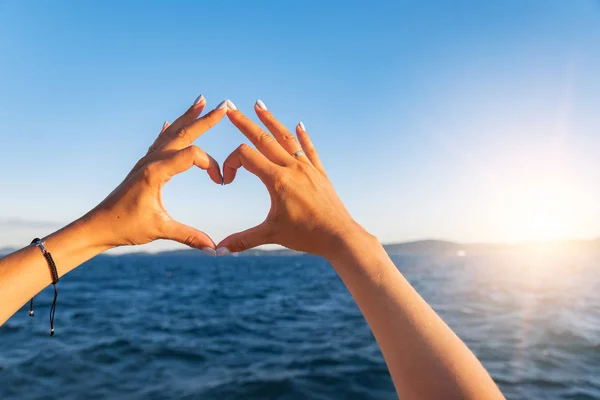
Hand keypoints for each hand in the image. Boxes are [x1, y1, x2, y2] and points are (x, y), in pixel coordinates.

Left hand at [85, 96, 226, 251]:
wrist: (97, 226)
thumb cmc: (125, 227)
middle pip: (182, 133)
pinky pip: (159, 142)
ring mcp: (146, 161)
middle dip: (204, 119)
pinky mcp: (143, 167)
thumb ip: (189, 236)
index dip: (211, 165)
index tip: (220, 181)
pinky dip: (169, 131)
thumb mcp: (160, 230)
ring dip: (188, 117)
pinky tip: (169, 123)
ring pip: (171, 133)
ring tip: (200, 101)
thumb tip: (215, 249)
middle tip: (223, 105)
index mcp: (156, 172)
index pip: (192, 156)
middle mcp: (151, 161)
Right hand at [218, 100, 367, 258]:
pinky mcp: (320, 173)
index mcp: (277, 179)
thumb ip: (242, 240)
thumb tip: (217, 251)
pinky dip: (303, 137)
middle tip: (230, 107)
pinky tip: (299, 125)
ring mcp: (308, 168)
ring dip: (270, 121)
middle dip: (244, 122)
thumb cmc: (306, 235)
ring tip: (259, 105)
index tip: (227, 181)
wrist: (339, 236)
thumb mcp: (271, 235)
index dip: (230, 163)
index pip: (245, 156)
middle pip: (263, 137)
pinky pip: (310, 150)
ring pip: (286, 138)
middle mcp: (292, 167)